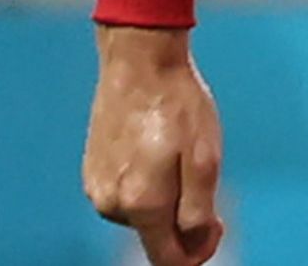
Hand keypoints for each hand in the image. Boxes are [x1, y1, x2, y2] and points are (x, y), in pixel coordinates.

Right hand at [82, 26, 226, 265]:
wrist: (140, 62)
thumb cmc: (178, 107)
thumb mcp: (205, 160)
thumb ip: (198, 212)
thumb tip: (193, 246)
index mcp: (140, 205)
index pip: (168, 259)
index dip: (197, 251)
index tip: (216, 223)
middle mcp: (111, 204)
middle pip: (156, 235)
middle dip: (183, 217)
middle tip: (200, 172)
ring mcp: (97, 187)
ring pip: (141, 213)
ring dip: (164, 196)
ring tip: (175, 152)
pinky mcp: (91, 171)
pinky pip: (126, 193)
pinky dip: (145, 182)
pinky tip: (155, 149)